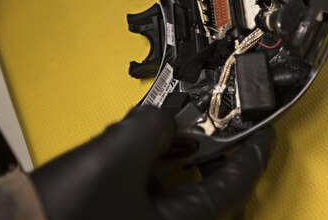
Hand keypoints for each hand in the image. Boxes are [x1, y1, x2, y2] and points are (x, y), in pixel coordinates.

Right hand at [30, 106, 274, 219]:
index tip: (265, 129)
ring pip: (175, 185)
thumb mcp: (117, 157)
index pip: (235, 184)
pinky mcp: (118, 215)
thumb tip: (163, 116)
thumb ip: (151, 126)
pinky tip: (138, 142)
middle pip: (208, 186)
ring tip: (174, 125)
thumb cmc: (62, 214)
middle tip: (219, 122)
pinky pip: (150, 187)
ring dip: (177, 153)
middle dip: (212, 150)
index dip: (253, 151)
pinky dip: (150, 163)